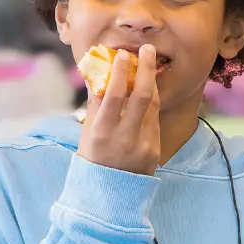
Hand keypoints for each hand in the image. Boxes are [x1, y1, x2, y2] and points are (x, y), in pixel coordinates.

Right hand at [77, 45, 160, 174]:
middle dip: (146, 70)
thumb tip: (100, 75)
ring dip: (152, 82)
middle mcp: (126, 137)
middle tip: (147, 49)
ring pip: (153, 106)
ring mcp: (144, 144)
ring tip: (148, 64)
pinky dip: (152, 102)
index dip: (121, 73)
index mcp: (103, 132)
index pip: (115, 96)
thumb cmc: (92, 157)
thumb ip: (96, 105)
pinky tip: (149, 88)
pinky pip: (155, 119)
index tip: (122, 54)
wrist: (109, 194)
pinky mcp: (155, 149)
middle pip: (143, 97)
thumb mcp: (87, 132)